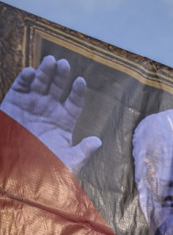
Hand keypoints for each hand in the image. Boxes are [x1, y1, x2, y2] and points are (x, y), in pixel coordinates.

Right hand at [0, 55, 100, 173]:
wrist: (13, 173)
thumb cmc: (42, 170)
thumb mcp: (66, 164)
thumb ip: (82, 152)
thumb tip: (98, 141)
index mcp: (64, 121)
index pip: (74, 102)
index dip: (77, 91)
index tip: (80, 81)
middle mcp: (48, 110)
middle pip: (57, 87)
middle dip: (61, 75)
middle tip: (64, 63)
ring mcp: (31, 105)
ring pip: (40, 84)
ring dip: (45, 71)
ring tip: (50, 61)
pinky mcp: (12, 104)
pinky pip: (19, 88)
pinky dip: (24, 79)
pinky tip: (30, 72)